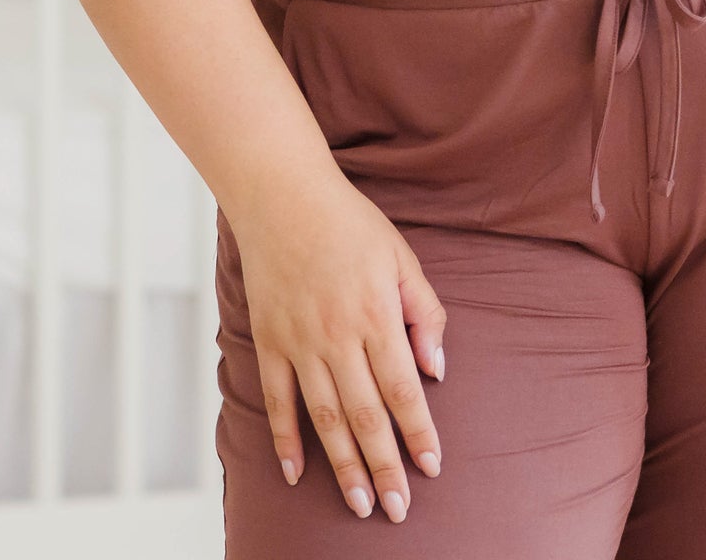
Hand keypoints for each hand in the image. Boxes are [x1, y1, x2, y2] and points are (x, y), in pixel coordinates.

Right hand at [228, 165, 446, 522]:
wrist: (283, 197)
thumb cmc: (350, 224)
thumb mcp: (402, 257)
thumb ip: (423, 312)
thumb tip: (436, 370)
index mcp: (376, 315)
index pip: (403, 390)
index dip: (418, 433)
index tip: (431, 467)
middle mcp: (338, 336)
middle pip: (366, 416)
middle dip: (385, 467)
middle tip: (397, 509)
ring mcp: (300, 342)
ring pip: (324, 418)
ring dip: (343, 466)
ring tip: (360, 504)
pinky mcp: (270, 341)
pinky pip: (278, 400)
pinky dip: (285, 440)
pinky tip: (296, 472)